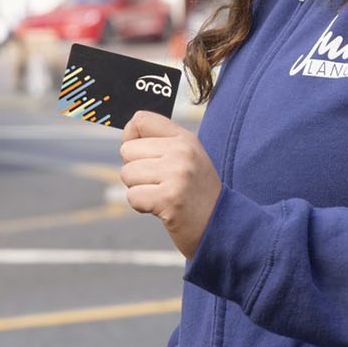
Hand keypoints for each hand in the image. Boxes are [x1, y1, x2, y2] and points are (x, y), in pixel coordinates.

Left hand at [120, 111, 221, 259]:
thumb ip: (161, 144)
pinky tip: (162, 208)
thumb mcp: (187, 159)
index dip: (130, 137)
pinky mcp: (169, 198)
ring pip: (127, 174)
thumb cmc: (196, 194)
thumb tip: (126, 138)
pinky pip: (133, 196)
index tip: (140, 154)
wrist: (221, 226)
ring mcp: (177, 174)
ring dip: (138, 189)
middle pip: (127, 150)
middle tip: (159, 183)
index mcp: (185, 138)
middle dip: (135, 171)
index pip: (141, 120)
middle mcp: (182, 151)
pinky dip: (142, 206)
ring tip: (162, 195)